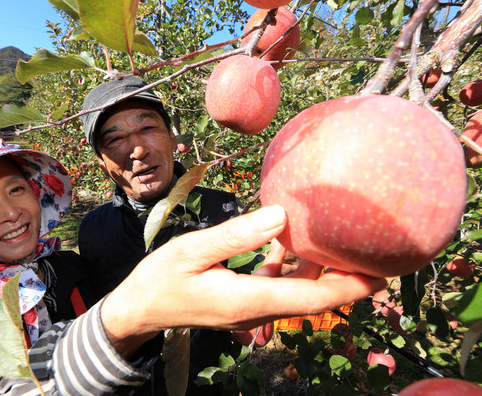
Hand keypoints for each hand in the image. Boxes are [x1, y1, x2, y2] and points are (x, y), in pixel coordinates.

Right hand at [101, 205, 386, 356]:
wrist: (142, 308)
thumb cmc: (161, 278)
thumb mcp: (192, 251)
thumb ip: (236, 234)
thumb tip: (281, 214)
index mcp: (248, 299)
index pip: (312, 299)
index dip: (350, 288)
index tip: (382, 272)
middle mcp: (257, 309)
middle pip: (314, 299)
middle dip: (348, 281)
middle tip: (378, 253)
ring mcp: (251, 307)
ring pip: (299, 293)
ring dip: (324, 272)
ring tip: (346, 243)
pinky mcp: (244, 300)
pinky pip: (280, 285)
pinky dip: (295, 268)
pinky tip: (294, 242)